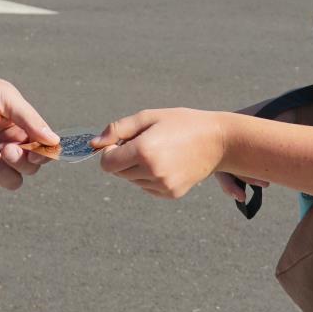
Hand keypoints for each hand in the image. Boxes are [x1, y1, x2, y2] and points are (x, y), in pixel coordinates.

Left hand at [0, 67, 56, 194]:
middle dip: (19, 163)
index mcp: (21, 128)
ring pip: (11, 182)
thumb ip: (29, 119)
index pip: (43, 150)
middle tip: (4, 150)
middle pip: (29, 169)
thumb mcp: (4, 99)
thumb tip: (55, 141)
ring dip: (1, 170)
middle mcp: (9, 146)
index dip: (43, 156)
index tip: (33, 152)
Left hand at [95, 109, 230, 198]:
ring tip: (159, 151)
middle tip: (144, 142)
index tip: (122, 141)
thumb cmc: (181, 123)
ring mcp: (162, 186)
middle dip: (123, 158)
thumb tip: (94, 144)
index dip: (110, 151)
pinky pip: (146, 188)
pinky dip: (149, 177)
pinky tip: (167, 163)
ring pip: (132, 181)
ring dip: (137, 168)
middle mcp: (152, 172)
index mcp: (144, 151)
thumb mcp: (148, 117)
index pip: (107, 163)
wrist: (218, 141)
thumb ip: (118, 129)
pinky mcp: (171, 194)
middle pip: (118, 172)